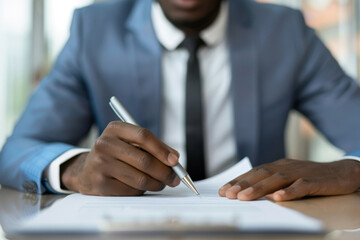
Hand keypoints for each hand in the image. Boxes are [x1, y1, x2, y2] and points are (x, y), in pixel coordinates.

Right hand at [60, 122, 180, 195]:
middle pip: (144, 160)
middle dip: (165, 172)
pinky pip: (131, 190)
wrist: (86, 171)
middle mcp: (105, 144)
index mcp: (115, 129)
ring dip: (156, 183)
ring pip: (140, 178)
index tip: (175, 160)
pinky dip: (142, 190)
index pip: (143, 136)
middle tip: (175, 178)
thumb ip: (153, 147)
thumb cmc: (116, 155)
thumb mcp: (130, 143)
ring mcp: (101, 164)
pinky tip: (142, 187)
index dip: (162, 149)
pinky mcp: (100, 183)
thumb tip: (175, 158)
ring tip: (161, 183)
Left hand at [218, 158, 359, 200]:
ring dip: (259, 188)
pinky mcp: (315, 180)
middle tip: (227, 194)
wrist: (343, 172)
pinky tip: (278, 198)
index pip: (254, 173)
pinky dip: (289, 191)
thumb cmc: (311, 176)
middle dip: (242, 185)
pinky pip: (301, 185)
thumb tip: (250, 193)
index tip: (223, 190)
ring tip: (244, 197)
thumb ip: (272, 183)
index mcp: (278, 166)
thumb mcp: (289, 177)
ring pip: (276, 179)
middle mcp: (286, 166)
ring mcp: (300, 172)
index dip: (238, 181)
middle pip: (261, 174)